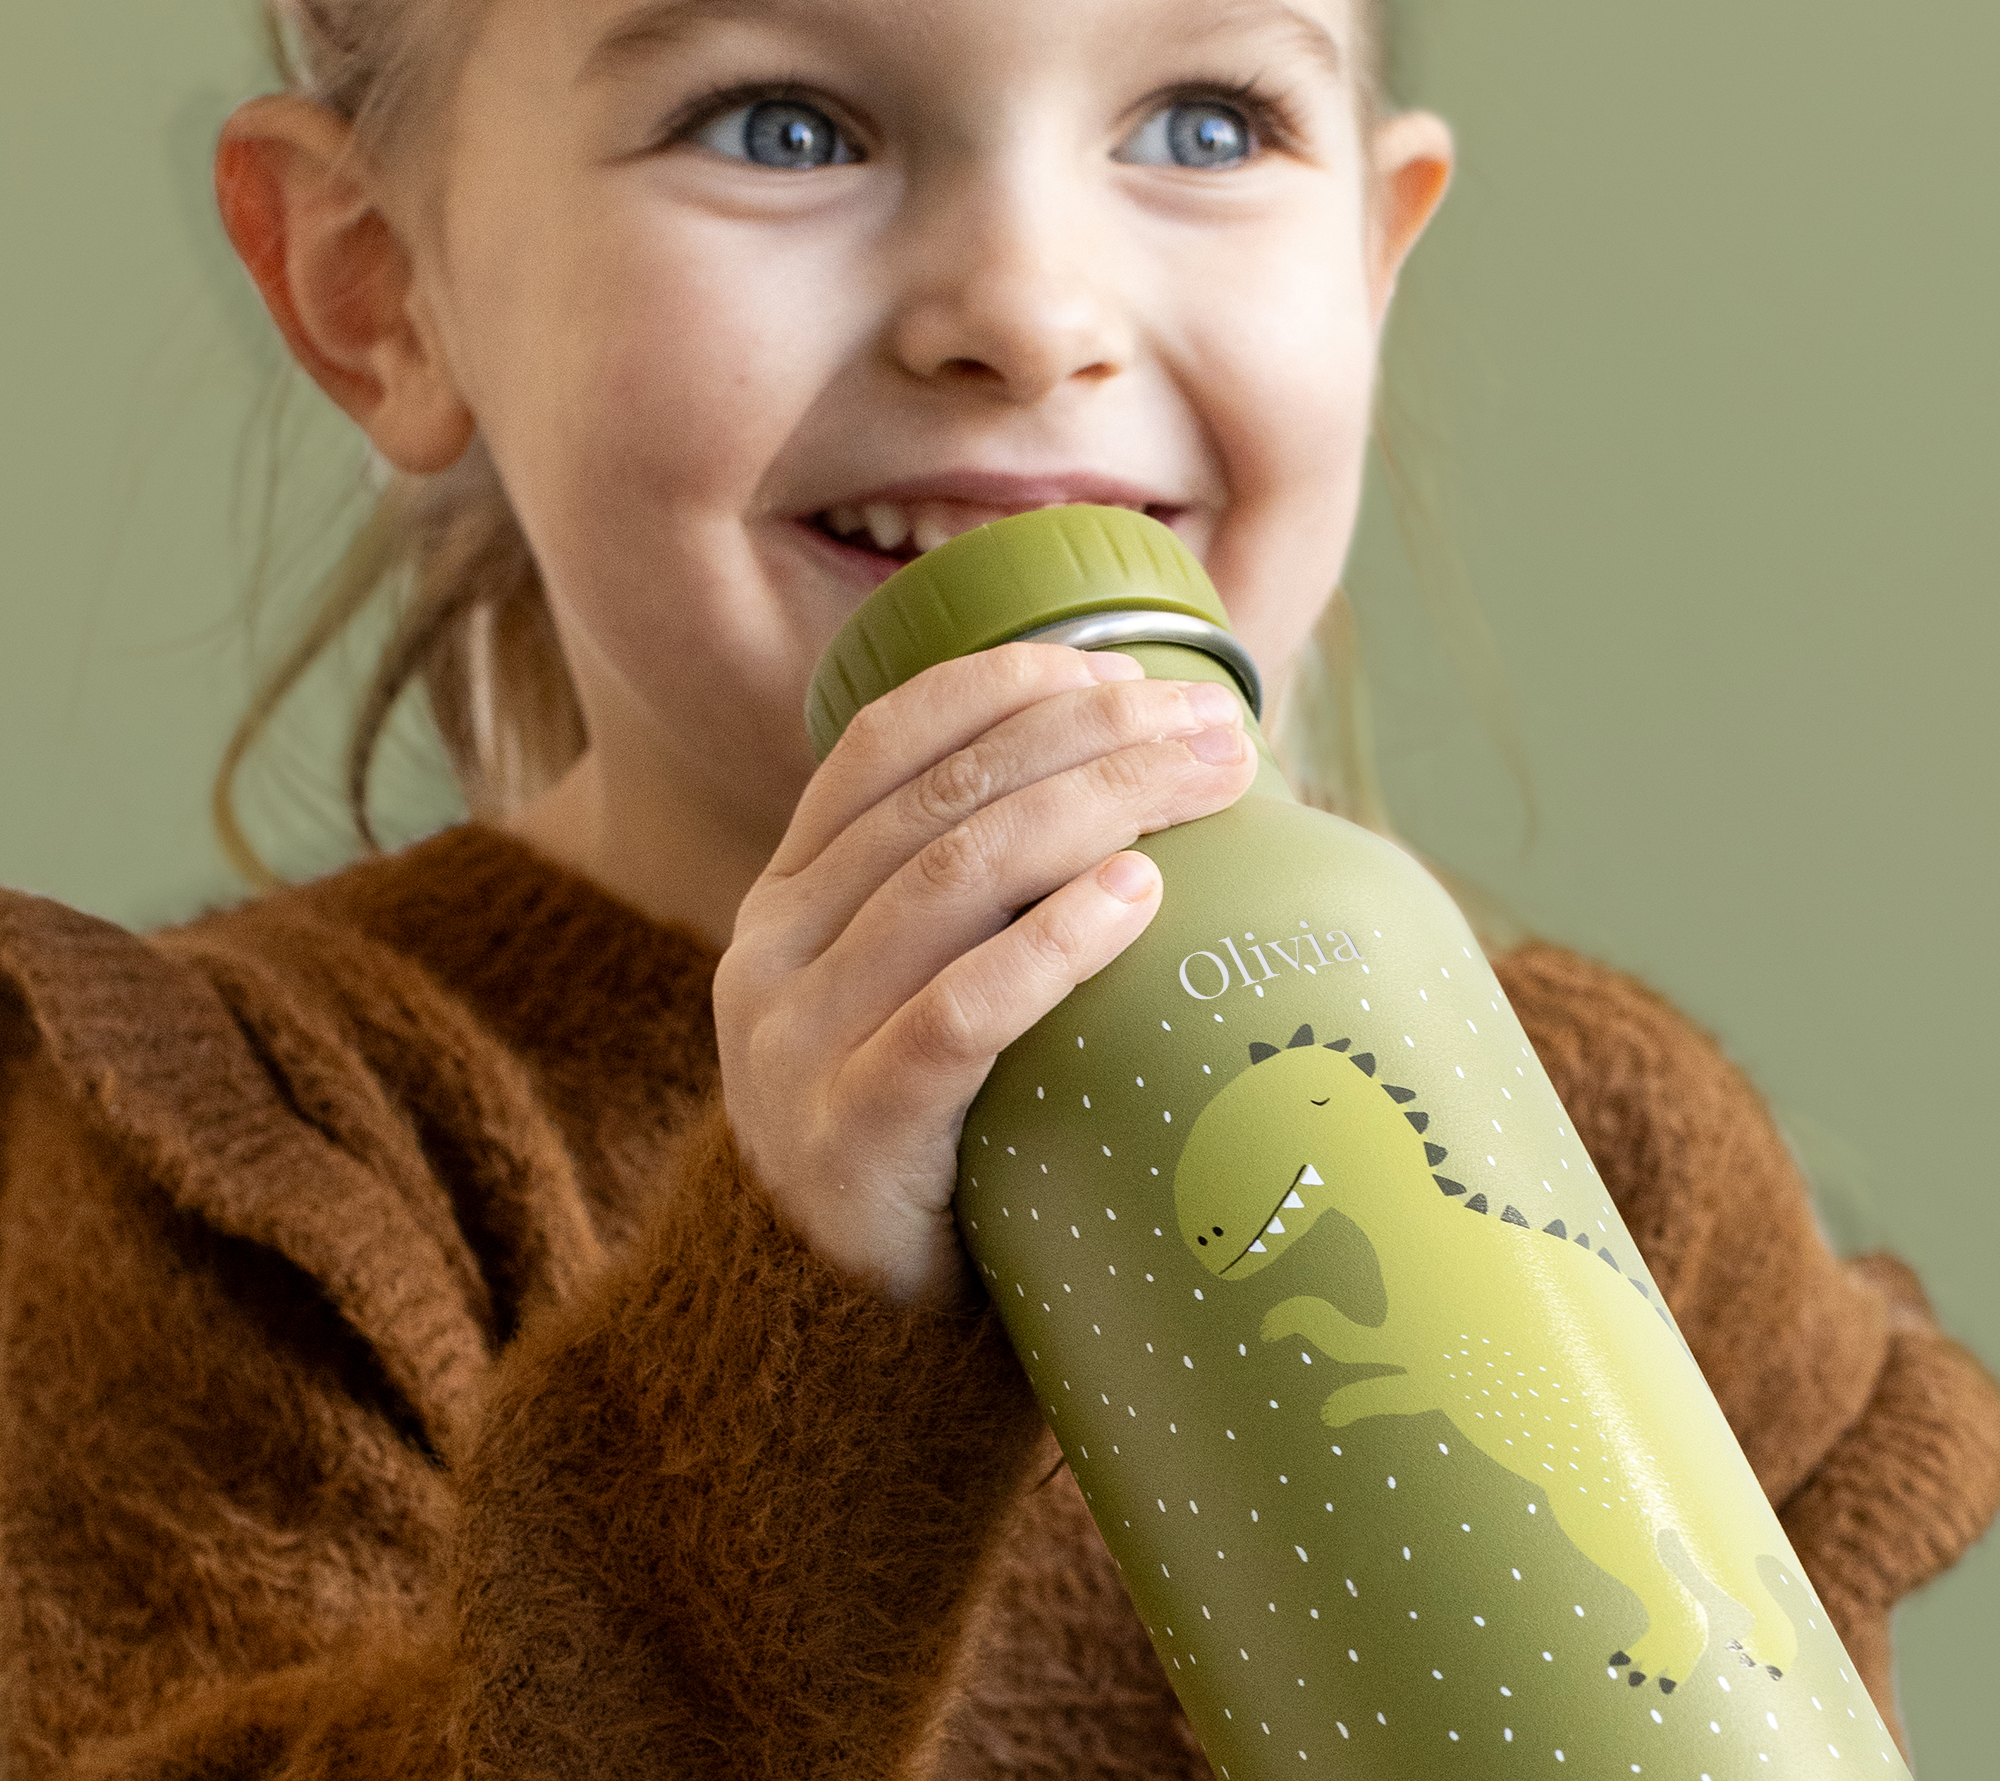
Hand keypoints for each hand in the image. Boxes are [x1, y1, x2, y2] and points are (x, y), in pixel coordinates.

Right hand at [713, 645, 1254, 1306]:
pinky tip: (1138, 897)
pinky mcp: (849, 1140)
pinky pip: (956, 1017)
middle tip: (1215, 729)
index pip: (882, 743)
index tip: (1126, 673)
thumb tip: (1149, 797)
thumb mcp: (911, 998)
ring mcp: (799, 1044)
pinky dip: (1052, 946)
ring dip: (1096, 811)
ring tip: (1208, 786)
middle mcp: (773, 951)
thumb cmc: (926, 1144)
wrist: (836, 1339)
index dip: (1003, 687)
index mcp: (787, 898)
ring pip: (953, 882)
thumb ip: (974, 907)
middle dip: (1090, 738)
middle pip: (943, 797)